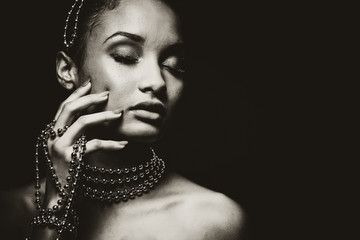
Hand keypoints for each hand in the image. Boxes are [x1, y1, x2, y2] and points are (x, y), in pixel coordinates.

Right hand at [44, 80, 126, 204]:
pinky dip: (111, 144)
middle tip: (106, 94)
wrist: (58, 198)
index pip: (63, 107)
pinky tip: (123, 144)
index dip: (76, 94)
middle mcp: (53, 136)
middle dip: (89, 99)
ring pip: (82, 123)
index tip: (89, 84)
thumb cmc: (66, 172)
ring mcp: (60, 147)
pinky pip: (94, 145)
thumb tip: (94, 118)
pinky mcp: (70, 158)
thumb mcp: (69, 149)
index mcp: (52, 132)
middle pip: (70, 109)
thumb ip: (76, 135)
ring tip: (118, 114)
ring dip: (103, 116)